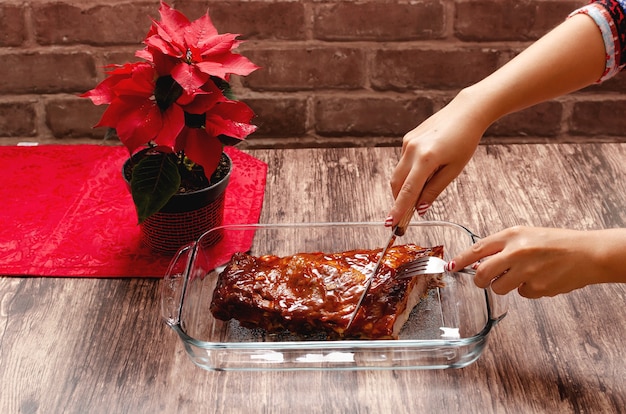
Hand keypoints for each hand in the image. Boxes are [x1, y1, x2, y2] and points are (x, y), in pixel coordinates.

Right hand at [387, 93, 485, 224]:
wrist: (466, 112)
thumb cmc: (465, 141)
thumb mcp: (454, 170)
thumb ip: (434, 190)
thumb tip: (420, 208)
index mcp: (426, 159)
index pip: (408, 191)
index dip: (398, 209)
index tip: (390, 223)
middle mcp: (412, 150)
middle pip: (397, 184)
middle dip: (398, 201)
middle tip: (403, 218)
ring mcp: (407, 143)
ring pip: (398, 174)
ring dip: (404, 188)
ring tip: (420, 195)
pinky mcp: (408, 139)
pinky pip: (404, 162)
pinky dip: (409, 174)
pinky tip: (425, 172)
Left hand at [449, 226, 625, 297]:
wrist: (586, 254)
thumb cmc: (555, 243)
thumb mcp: (525, 235)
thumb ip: (501, 246)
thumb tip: (477, 261)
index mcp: (512, 236)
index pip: (477, 249)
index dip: (461, 260)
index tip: (451, 266)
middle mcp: (517, 252)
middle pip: (482, 274)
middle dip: (480, 280)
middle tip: (484, 280)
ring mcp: (527, 272)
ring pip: (499, 288)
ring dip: (505, 285)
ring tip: (522, 275)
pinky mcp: (538, 288)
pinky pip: (522, 294)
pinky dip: (527, 290)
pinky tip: (540, 279)